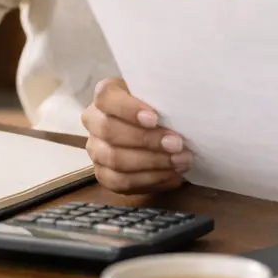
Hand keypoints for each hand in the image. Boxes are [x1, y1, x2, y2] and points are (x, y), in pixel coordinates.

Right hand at [80, 78, 191, 192]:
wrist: (154, 133)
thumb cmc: (159, 109)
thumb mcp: (159, 97)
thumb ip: (162, 99)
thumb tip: (183, 111)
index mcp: (105, 95)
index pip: (106, 97)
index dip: (128, 108)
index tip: (154, 118)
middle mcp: (94, 121)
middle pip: (109, 131)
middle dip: (146, 139)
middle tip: (176, 144)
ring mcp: (96, 149)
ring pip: (115, 159)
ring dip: (152, 162)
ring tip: (180, 161)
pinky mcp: (103, 174)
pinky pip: (121, 182)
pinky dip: (149, 180)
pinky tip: (172, 175)